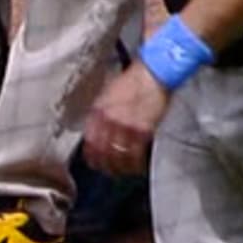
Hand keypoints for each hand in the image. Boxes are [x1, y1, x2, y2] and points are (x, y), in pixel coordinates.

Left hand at [80, 61, 170, 178]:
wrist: (153, 72)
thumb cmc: (134, 80)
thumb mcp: (109, 93)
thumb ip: (102, 112)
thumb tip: (99, 129)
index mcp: (98, 110)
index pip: (89, 142)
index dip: (92, 157)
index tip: (95, 163)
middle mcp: (108, 120)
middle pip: (102, 153)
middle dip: (106, 166)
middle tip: (111, 171)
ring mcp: (124, 126)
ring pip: (118, 157)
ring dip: (121, 168)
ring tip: (126, 171)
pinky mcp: (141, 130)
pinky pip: (135, 155)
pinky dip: (136, 164)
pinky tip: (138, 166)